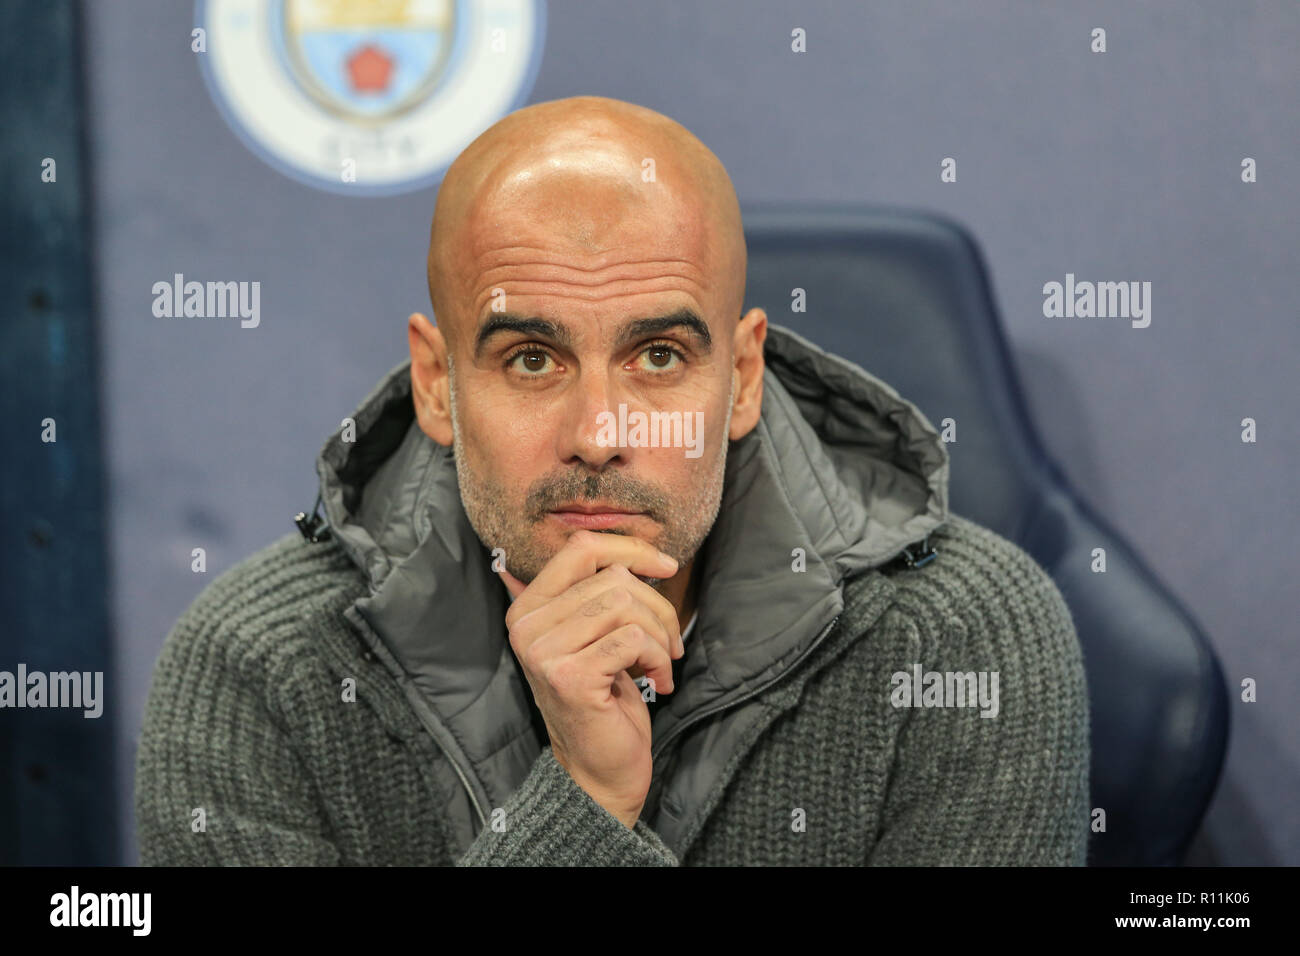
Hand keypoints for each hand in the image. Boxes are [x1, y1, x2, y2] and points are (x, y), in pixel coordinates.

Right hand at [498, 530, 682, 828]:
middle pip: (613, 577)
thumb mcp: (597, 635)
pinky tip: (659, 682)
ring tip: (663, 662)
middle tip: (670, 642)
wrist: (600, 770)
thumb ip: (597, 591)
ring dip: (661, 634)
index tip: (666, 567)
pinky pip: (633, 639)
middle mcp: (526, 626)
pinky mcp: (569, 676)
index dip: (631, 548)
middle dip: (658, 606)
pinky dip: (659, 657)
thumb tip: (632, 550)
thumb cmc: (605, 699)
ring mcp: (543, 651)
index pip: (580, 548)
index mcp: (528, 607)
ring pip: (625, 605)